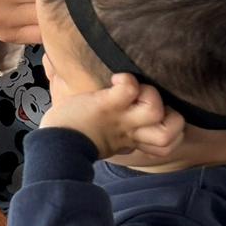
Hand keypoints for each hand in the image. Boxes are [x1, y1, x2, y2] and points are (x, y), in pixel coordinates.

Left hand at [39, 73, 168, 158]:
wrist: (54, 146)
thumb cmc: (76, 139)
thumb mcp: (107, 142)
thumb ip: (123, 137)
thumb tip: (129, 134)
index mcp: (132, 139)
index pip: (168, 145)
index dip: (171, 133)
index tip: (153, 121)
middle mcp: (131, 130)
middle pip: (170, 132)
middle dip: (171, 117)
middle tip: (150, 106)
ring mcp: (120, 117)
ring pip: (155, 110)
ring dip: (151, 95)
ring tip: (135, 90)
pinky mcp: (106, 104)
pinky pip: (128, 90)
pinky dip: (126, 81)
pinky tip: (116, 79)